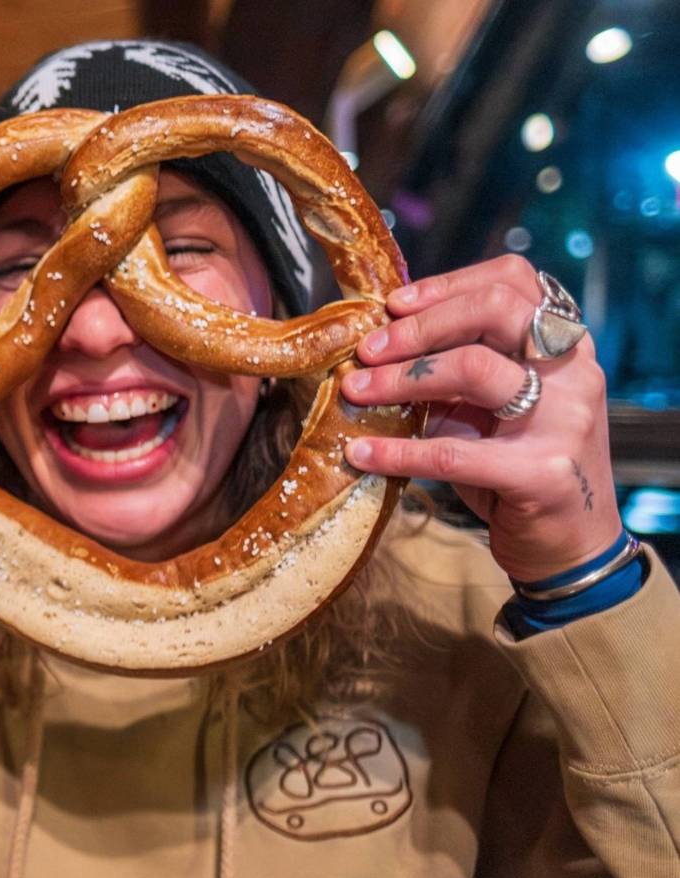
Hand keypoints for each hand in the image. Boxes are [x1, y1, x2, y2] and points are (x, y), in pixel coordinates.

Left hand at [340, 254, 621, 580]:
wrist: (571, 544)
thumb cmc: (520, 466)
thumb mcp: (493, 409)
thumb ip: (455, 372)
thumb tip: (380, 344)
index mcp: (564, 345)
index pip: (513, 280)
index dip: (448, 284)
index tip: (394, 304)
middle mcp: (573, 372)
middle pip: (495, 312)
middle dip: (419, 327)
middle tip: (367, 351)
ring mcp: (565, 420)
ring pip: (475, 370)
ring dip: (401, 378)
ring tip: (356, 391)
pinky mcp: (542, 473)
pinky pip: (454, 454)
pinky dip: (398, 452)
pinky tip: (361, 453)